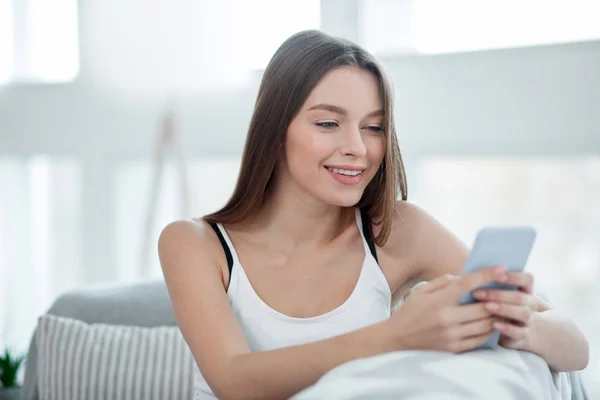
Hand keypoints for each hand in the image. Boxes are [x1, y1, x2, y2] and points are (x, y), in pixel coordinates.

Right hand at [389, 266, 508, 352]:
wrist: (396, 339)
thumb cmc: (409, 312)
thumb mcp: (420, 291)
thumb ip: (443, 282)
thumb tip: (464, 278)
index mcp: (438, 300)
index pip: (468, 284)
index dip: (487, 275)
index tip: (502, 268)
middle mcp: (447, 318)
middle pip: (484, 307)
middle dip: (498, 298)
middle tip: (506, 293)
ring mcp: (451, 335)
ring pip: (486, 325)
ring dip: (496, 316)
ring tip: (501, 308)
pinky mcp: (454, 348)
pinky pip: (480, 340)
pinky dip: (489, 331)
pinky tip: (490, 324)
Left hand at [472, 270, 536, 349]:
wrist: (518, 327)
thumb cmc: (498, 301)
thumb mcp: (495, 289)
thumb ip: (483, 280)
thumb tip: (466, 274)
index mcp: (523, 287)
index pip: (526, 279)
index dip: (513, 276)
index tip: (498, 272)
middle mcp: (529, 302)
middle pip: (521, 296)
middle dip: (499, 294)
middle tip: (477, 293)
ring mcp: (527, 320)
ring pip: (523, 313)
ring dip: (504, 308)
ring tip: (486, 306)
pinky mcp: (522, 337)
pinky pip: (518, 333)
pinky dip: (507, 328)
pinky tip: (494, 324)